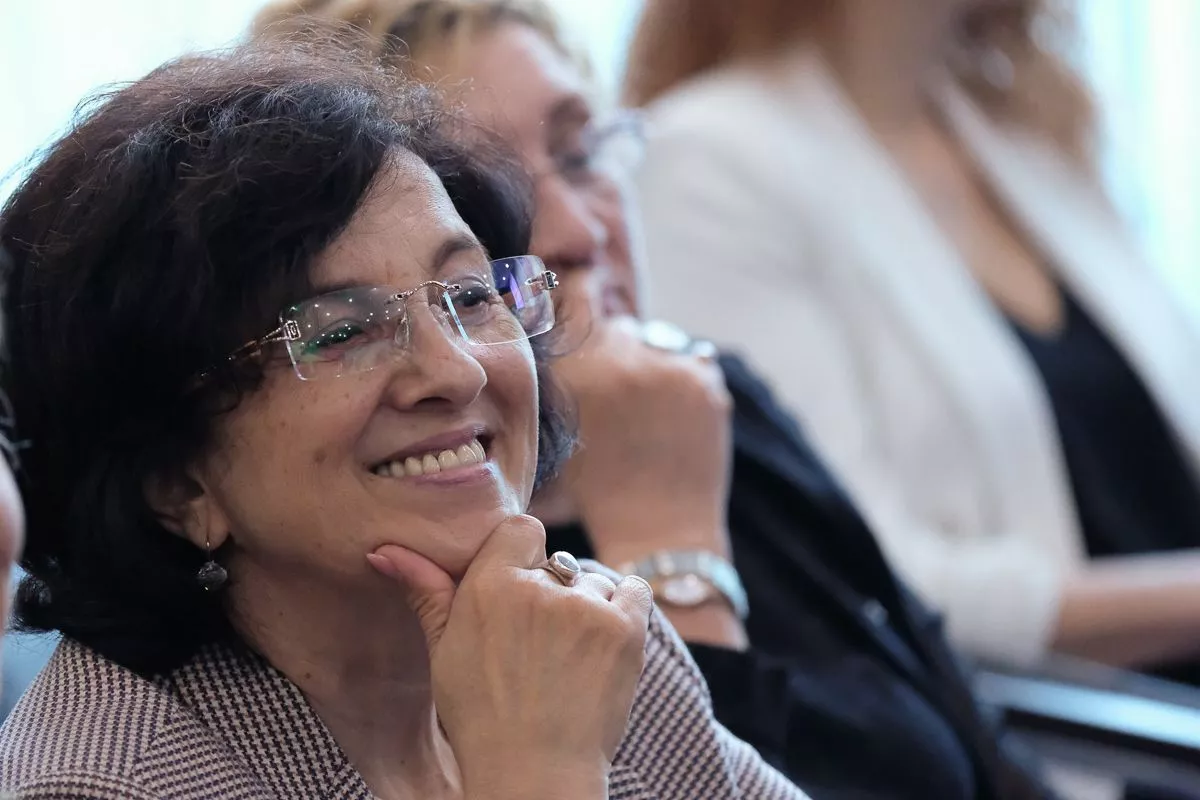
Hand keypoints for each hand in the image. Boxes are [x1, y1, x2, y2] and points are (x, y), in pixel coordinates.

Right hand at [367, 515, 653, 797]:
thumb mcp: (444, 652)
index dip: (522, 559)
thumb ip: (426, 592)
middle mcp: (538, 589)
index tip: (518, 596)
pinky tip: (602, 642)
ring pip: (593, 582)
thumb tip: (384, 550)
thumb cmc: (481, 716)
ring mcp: (586, 607)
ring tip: (567, 658)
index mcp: (488, 586)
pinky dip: (624, 608)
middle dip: (552, 594)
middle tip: (540, 644)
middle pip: (557, 562)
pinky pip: (634, 589)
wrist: (534, 773)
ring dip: (588, 608)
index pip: (521, 529)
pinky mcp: (624, 628)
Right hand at [546, 316, 733, 565]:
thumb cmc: (600, 489)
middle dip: (623, 353)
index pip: (579, 302)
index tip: (590, 318)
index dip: (584, 307)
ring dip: (657, 364)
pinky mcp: (705, 381)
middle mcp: (619, 361)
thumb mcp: (562, 429)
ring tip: (654, 413)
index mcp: (574, 371)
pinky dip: (688, 381)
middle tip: (626, 395)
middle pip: (622, 328)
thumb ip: (563, 377)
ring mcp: (666, 369)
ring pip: (660, 342)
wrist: (656, 529)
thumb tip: (570, 319)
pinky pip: (694, 360)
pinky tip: (677, 419)